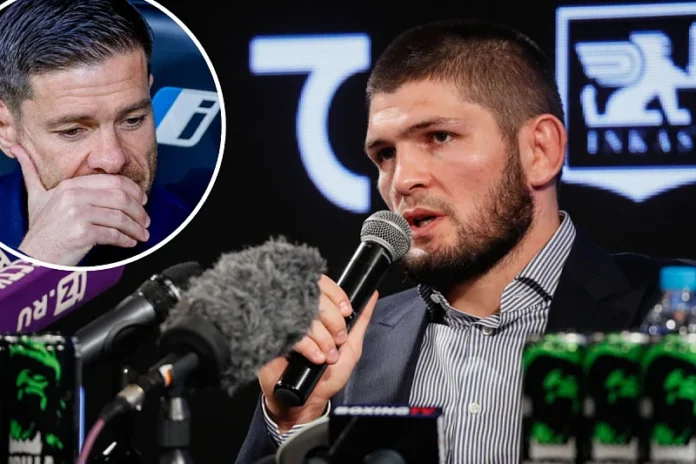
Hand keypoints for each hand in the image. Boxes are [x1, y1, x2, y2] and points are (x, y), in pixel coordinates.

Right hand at [11, 144, 149, 265]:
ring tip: (142, 234)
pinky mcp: (82, 233)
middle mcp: (73, 196)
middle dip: (139, 211)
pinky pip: (114, 234)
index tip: (143, 201)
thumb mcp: (37, 197)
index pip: (114, 181)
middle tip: (146, 221)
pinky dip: (126, 239)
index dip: (134, 191)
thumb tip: (19, 151)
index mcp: (70, 186)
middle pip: (121, 198)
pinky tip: (130, 243)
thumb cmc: (41, 230)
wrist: (34, 257)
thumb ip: (32, 173)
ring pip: (120, 217)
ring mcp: (77, 214)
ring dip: (136, 228)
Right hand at [259, 274, 377, 433]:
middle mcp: (299, 314)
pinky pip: (293, 334)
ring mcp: (284, 325)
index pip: (324, 286)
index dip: (337, 296)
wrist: (305, 400)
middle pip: (317, 300)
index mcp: (315, 311)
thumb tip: (373, 295)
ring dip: (323, 339)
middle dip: (334, 322)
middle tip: (338, 341)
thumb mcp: (351, 346)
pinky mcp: (273, 338)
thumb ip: (361, 320)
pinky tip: (316, 358)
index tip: (347, 312)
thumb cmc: (327, 376)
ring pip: (306, 318)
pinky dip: (309, 347)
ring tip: (327, 357)